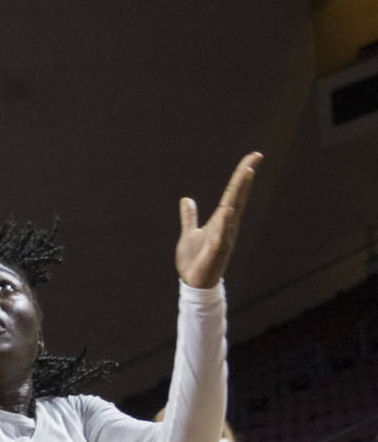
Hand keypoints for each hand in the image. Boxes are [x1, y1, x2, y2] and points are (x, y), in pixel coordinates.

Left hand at [175, 152, 262, 288]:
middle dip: (244, 177)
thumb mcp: (190, 233)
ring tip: (246, 173)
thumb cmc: (195, 259)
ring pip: (232, 211)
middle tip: (254, 158)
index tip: (253, 157)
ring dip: (239, 193)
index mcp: (221, 220)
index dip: (242, 176)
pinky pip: (222, 234)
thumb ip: (189, 217)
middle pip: (236, 197)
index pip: (233, 194)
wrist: (193, 283)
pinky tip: (227, 210)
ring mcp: (224, 238)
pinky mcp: (216, 251)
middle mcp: (227, 226)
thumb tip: (186, 200)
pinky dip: (224, 223)